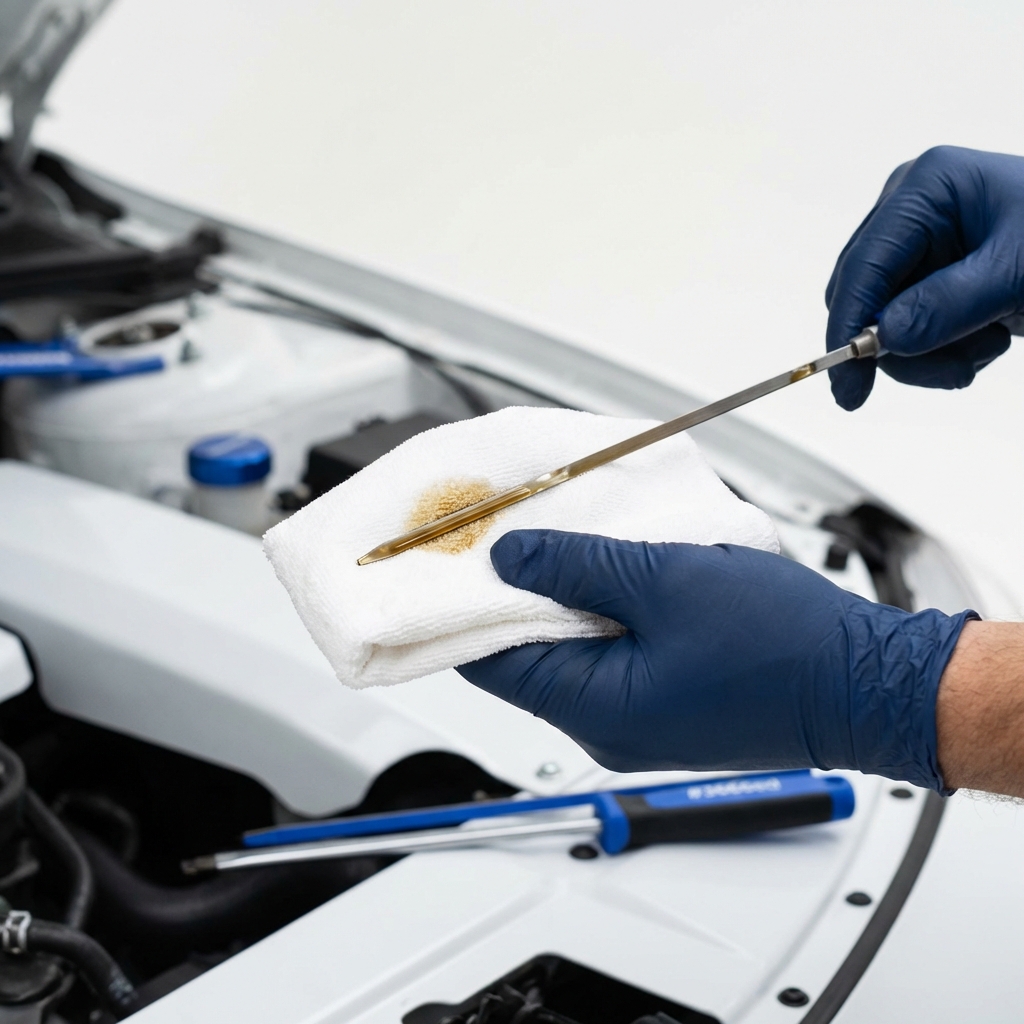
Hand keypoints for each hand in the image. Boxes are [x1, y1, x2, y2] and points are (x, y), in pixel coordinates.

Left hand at [459, 530, 974, 790]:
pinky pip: (612, 656)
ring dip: (563, 597)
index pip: (490, 662)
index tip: (454, 555)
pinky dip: (602, 612)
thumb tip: (506, 557)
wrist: (867, 682)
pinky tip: (611, 568)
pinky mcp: (668, 704)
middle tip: (510, 530)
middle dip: (516, 591)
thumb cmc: (780, 642)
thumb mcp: (662, 581)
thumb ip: (573, 566)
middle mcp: (607, 728)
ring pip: (571, 652)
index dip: (466, 605)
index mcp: (594, 710)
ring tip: (561, 538)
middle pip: (527, 657)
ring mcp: (639, 720)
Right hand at [826, 146, 1023, 409]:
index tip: (851, 386)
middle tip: (954, 370)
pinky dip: (942, 349)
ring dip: (930, 353)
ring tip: (989, 345)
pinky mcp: (931, 275)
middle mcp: (912, 210)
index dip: (848, 328)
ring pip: (882, 322)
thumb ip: (950, 304)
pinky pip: (907, 327)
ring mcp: (920, 243)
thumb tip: (883, 336)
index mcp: (928, 187)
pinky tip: (987, 337)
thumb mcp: (1018, 274)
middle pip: (863, 298)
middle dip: (902, 345)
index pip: (864, 266)